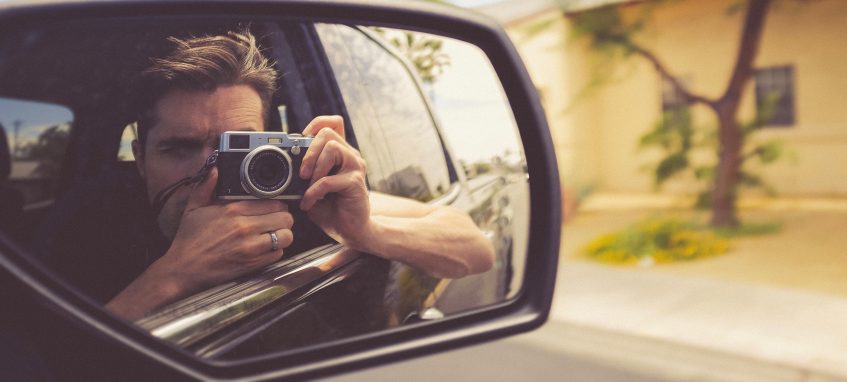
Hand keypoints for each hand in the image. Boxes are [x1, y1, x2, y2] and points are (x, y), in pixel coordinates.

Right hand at [151, 167, 293, 293]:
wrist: (183, 269)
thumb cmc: (189, 239)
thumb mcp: (193, 208)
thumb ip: (206, 186)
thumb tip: (215, 169)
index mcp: (233, 210)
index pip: (273, 202)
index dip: (277, 204)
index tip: (274, 207)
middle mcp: (245, 227)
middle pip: (285, 218)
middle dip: (283, 219)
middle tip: (276, 221)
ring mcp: (251, 247)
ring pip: (286, 236)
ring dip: (283, 235)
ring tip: (274, 235)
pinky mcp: (253, 264)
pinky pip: (278, 254)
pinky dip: (276, 251)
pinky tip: (266, 249)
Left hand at [299, 116, 372, 249]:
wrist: (351, 231)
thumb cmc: (331, 209)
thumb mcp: (312, 187)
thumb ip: (304, 174)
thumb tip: (285, 166)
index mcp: (341, 153)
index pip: (333, 123)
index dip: (316, 124)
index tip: (301, 140)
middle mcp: (350, 156)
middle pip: (328, 133)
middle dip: (309, 150)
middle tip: (301, 172)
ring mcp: (355, 168)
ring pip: (332, 148)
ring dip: (314, 168)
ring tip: (307, 186)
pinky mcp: (355, 183)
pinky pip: (328, 180)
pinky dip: (313, 192)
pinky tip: (309, 203)